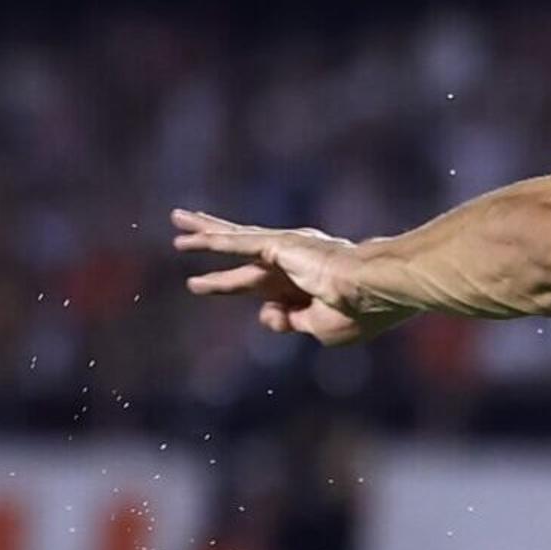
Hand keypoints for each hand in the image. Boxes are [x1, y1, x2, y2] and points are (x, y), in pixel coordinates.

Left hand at [173, 208, 405, 344]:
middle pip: (241, 253)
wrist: (373, 290)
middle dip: (215, 243)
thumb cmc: (358, 312)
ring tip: (176, 219)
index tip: (277, 316)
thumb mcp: (321, 331)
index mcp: (306, 288)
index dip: (271, 312)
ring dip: (203, 233)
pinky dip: (211, 242)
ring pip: (233, 239)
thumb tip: (264, 314)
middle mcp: (291, 265)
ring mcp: (283, 252)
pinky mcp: (277, 246)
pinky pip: (235, 244)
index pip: (271, 294)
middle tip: (185, 237)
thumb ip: (290, 323)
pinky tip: (187, 239)